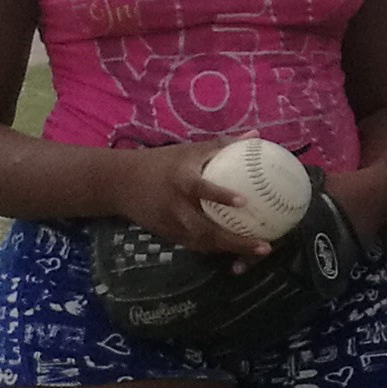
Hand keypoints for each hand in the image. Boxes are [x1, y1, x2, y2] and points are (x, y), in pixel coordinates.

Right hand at [111, 143, 257, 257]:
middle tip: (266, 245)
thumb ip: (222, 145)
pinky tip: (238, 252)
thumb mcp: (188, 150)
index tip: (244, 201)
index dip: (221, 195)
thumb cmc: (160, 162)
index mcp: (181, 180)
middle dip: (235, 241)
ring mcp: (172, 224)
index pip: (201, 189)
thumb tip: (255, 135)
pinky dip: (217, 250)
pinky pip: (196, 246)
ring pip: (203, 243)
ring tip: (259, 252)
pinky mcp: (169, 235)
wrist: (120, 183)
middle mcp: (176, 206)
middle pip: (206, 229)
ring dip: (230, 250)